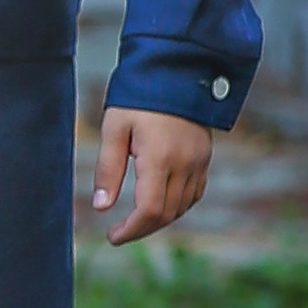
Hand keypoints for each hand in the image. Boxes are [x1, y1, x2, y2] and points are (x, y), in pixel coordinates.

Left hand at [91, 108, 211, 245]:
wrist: (176, 70)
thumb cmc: (138, 97)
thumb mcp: (114, 128)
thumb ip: (108, 169)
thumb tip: (101, 207)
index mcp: (159, 158)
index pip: (149, 211)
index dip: (131, 230)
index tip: (112, 237)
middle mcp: (185, 164)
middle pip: (167, 215)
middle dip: (142, 229)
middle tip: (119, 232)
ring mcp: (199, 161)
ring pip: (182, 207)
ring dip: (159, 219)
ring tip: (135, 220)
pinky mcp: (205, 157)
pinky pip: (194, 193)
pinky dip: (177, 206)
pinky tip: (159, 203)